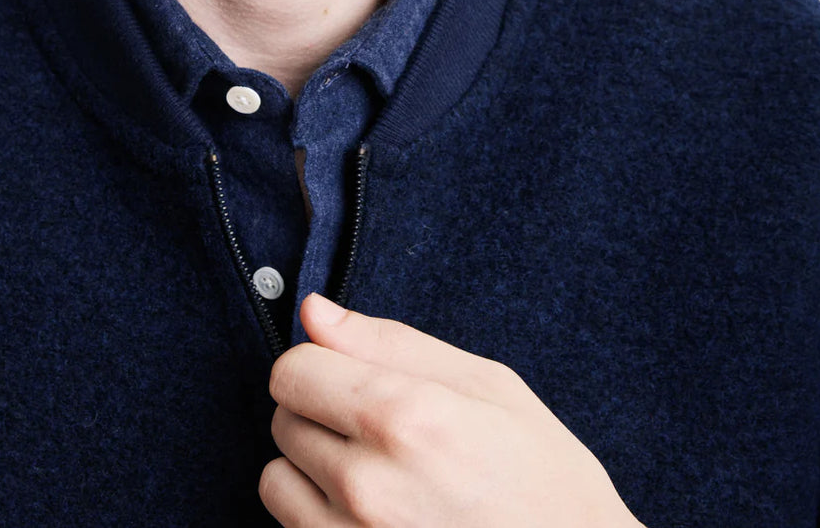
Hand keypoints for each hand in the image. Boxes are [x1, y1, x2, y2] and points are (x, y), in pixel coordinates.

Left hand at [260, 293, 641, 527]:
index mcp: (404, 417)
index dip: (319, 362)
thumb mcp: (487, 386)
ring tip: (376, 472)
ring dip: (311, 467)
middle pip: (283, 418)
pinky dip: (317, 515)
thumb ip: (389, 343)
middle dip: (321, 411)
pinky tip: (371, 513)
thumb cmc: (543, 477)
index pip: (293, 369)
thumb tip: (314, 312)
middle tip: (380, 427)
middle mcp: (368, 484)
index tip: (348, 372)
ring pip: (276, 478)